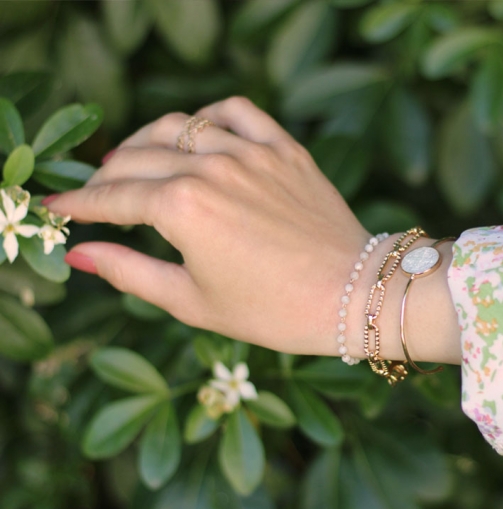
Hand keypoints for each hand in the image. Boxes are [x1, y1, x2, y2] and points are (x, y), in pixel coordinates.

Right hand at [46, 97, 371, 355]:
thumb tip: (81, 255)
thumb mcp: (191, 301)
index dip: (80, 204)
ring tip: (136, 159)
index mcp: (183, 208)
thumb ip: (130, 272)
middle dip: (106, 177)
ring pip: (180, 126)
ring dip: (147, 141)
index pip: (113, 198)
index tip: (60, 207)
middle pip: (138, 157)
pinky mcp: (284, 149)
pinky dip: (210, 115)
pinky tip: (200, 133)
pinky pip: (238, 111)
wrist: (350, 296)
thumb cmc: (272, 311)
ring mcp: (251, 152)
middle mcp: (212, 167)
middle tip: (97, 193)